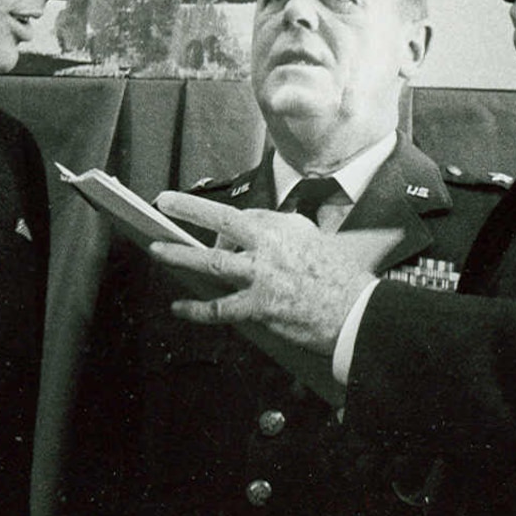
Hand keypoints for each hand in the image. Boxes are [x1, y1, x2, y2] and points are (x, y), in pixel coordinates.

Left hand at [149, 192, 372, 355]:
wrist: (357, 312)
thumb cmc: (342, 279)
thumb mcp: (316, 240)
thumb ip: (285, 234)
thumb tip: (263, 235)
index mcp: (284, 226)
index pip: (244, 216)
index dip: (221, 220)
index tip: (203, 217)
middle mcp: (270, 245)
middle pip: (221, 222)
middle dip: (188, 209)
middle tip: (165, 203)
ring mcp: (261, 276)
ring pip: (211, 263)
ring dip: (179, 256)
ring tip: (158, 250)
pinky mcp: (258, 307)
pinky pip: (219, 308)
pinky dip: (196, 309)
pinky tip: (179, 306)